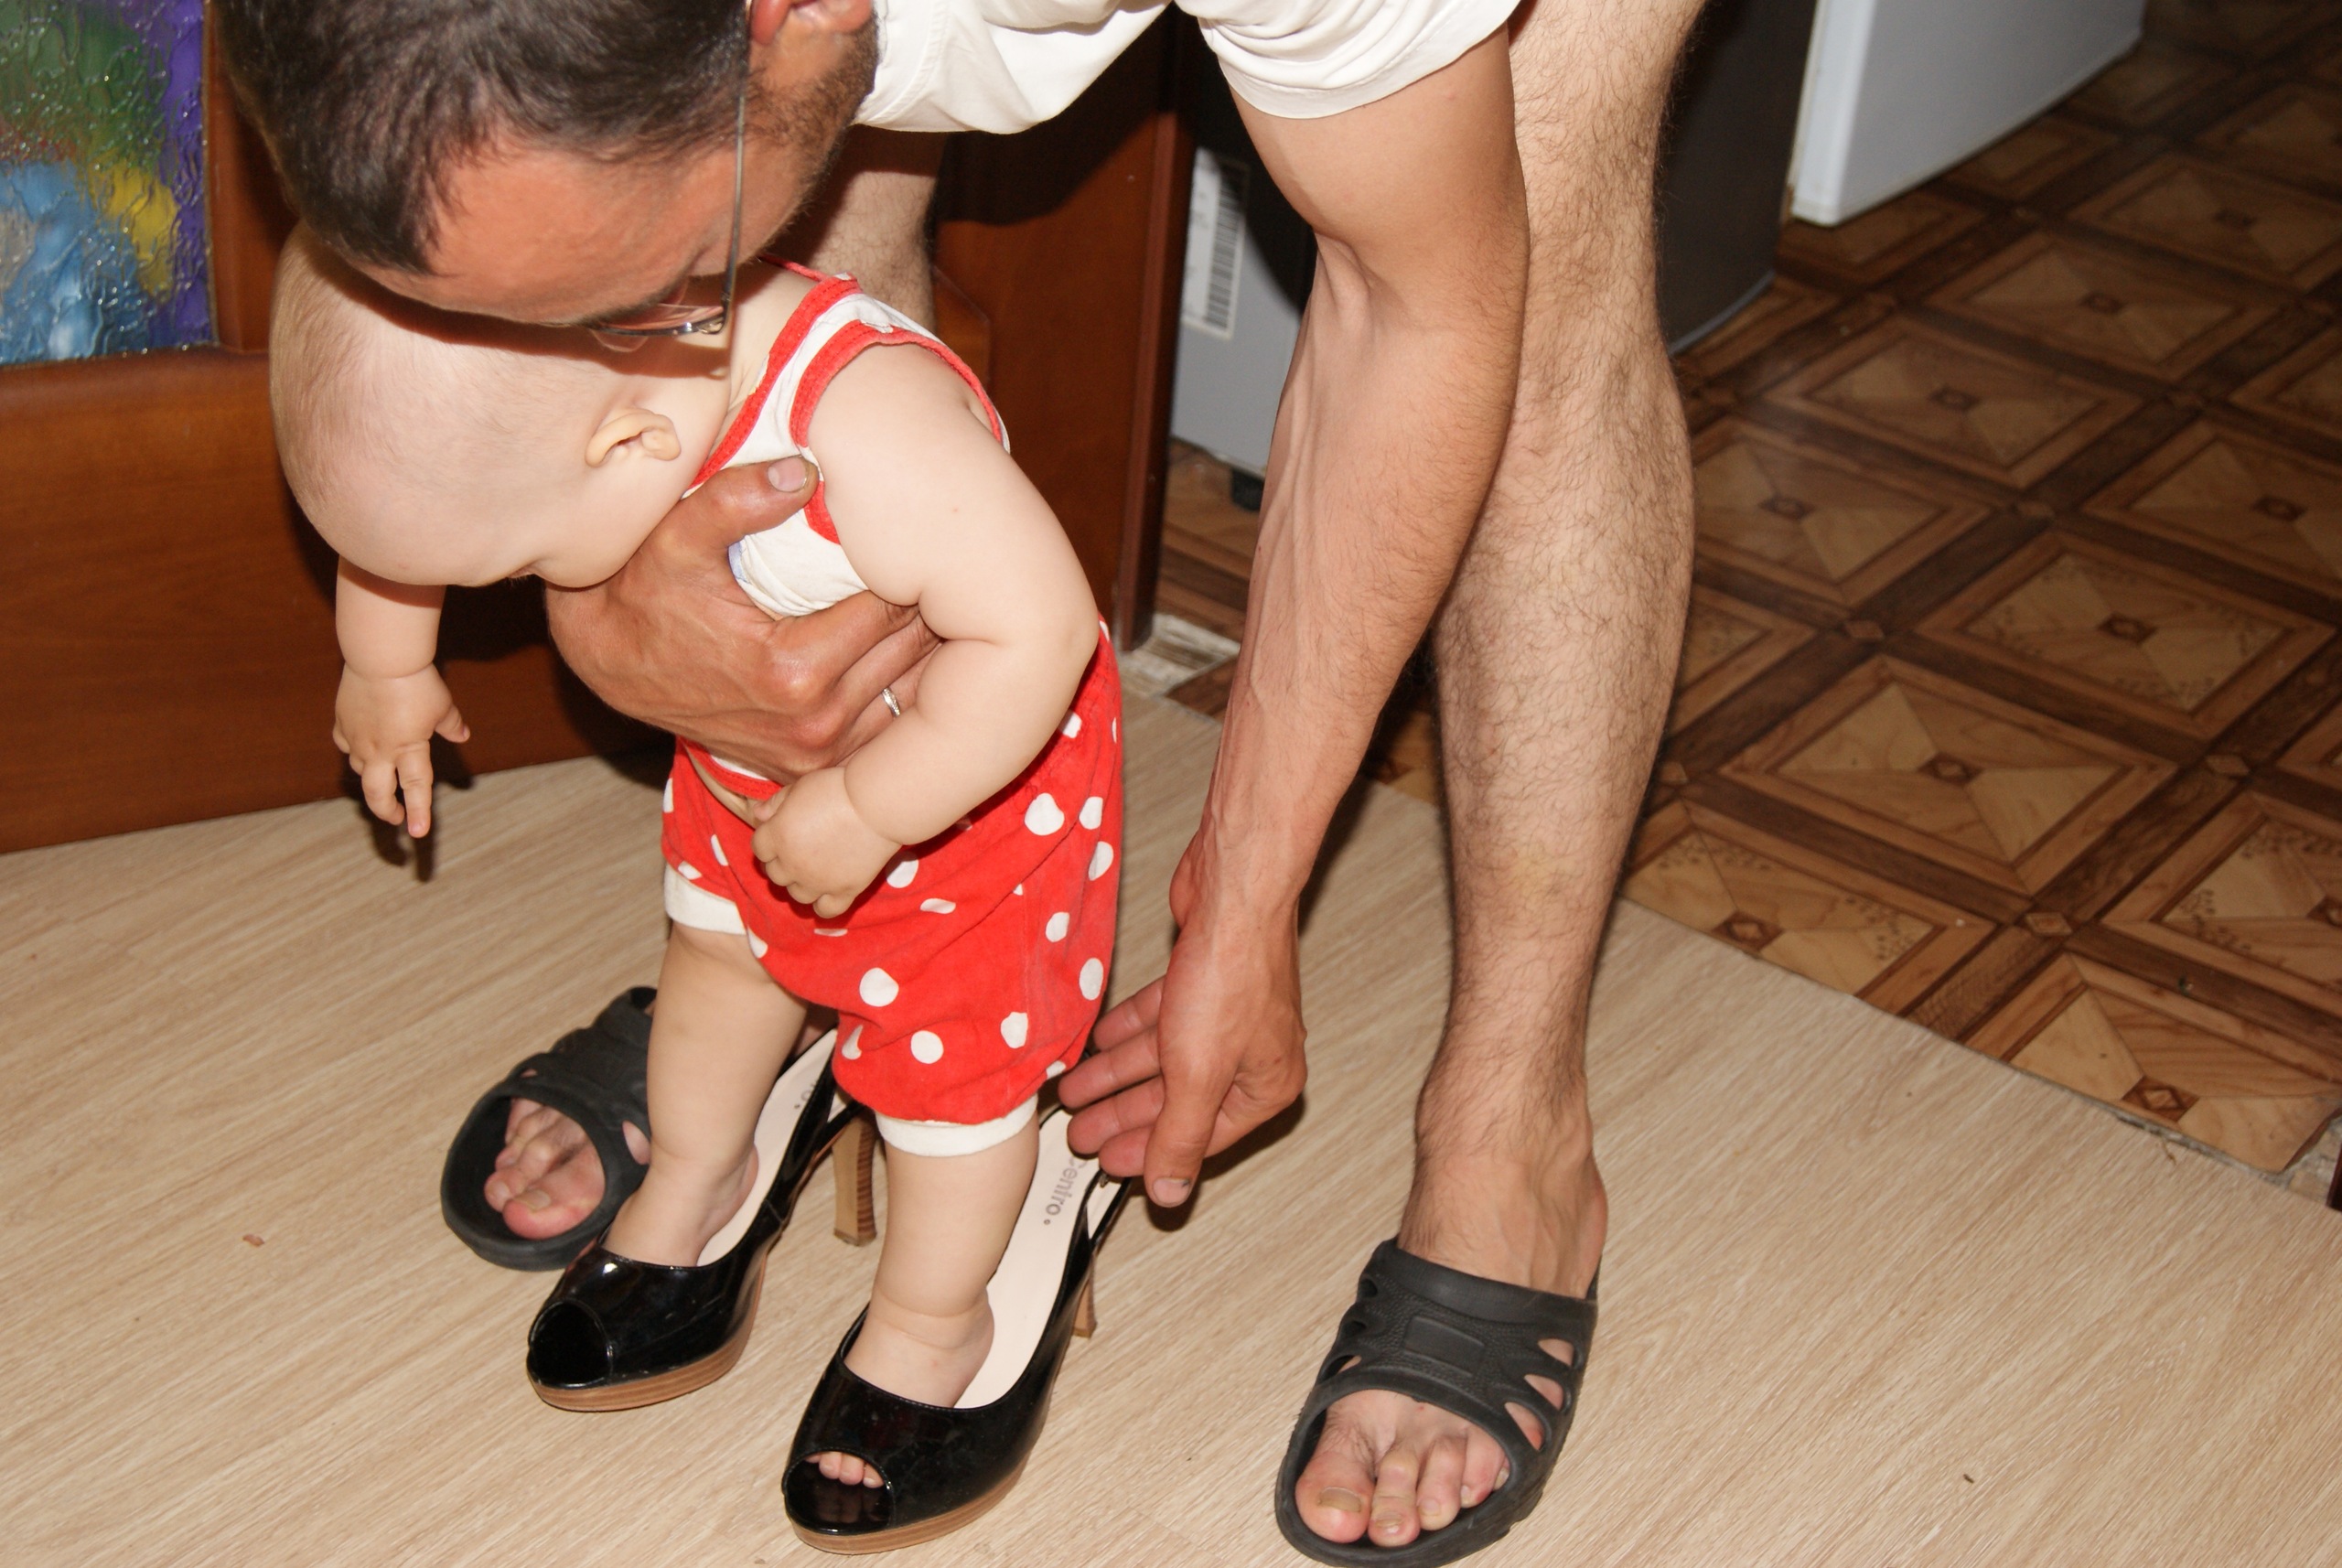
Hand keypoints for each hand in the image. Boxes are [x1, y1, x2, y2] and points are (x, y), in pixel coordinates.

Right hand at [333, 665, 469, 835]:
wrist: (381, 657)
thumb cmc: (416, 681)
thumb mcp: (442, 705)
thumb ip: (451, 724)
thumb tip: (462, 736)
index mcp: (409, 748)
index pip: (416, 787)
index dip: (418, 812)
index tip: (418, 833)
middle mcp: (380, 749)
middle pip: (377, 792)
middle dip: (386, 810)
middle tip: (396, 817)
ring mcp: (358, 737)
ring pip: (361, 770)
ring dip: (373, 780)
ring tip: (384, 782)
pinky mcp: (343, 721)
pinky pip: (346, 744)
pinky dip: (354, 751)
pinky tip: (361, 749)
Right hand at [544, 458, 939, 780]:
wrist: (610, 663)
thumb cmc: (644, 595)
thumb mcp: (677, 538)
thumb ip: (737, 499)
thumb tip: (803, 471)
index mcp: (793, 671)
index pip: (892, 611)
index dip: (913, 571)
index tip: (923, 540)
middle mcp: (813, 723)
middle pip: (912, 657)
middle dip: (930, 610)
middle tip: (946, 565)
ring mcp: (816, 754)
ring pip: (911, 697)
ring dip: (926, 654)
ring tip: (938, 603)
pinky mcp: (811, 769)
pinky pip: (887, 732)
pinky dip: (904, 694)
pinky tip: (908, 652)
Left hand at [750, 767, 900, 916]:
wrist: (877, 803)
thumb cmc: (838, 788)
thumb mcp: (801, 787)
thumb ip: (776, 802)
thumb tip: (757, 814)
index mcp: (777, 836)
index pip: (759, 849)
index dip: (769, 840)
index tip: (783, 832)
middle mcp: (792, 864)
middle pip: (775, 874)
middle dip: (783, 862)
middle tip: (802, 848)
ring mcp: (818, 881)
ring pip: (797, 895)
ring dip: (801, 883)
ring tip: (815, 869)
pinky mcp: (844, 891)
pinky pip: (826, 911)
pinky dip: (824, 904)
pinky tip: (829, 891)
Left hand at [1058, 837, 1307, 1206]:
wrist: (1233, 891)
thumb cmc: (1234, 974)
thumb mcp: (1199, 1074)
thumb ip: (1180, 1137)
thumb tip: (1171, 1193)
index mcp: (1268, 1085)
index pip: (1200, 1137)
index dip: (1150, 1153)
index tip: (1109, 1164)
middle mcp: (1252, 1053)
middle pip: (1176, 1098)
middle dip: (1124, 1115)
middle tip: (1080, 1130)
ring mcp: (1226, 1015)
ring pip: (1162, 1058)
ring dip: (1116, 1075)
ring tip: (1074, 1089)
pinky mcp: (1202, 980)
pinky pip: (1159, 1018)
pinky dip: (1128, 1031)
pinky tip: (1097, 1043)